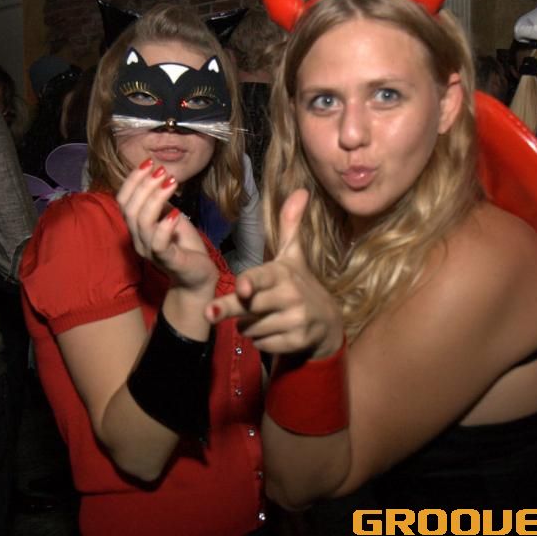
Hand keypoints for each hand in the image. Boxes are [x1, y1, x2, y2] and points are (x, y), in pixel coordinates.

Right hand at [116, 160, 217, 295]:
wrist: (198, 277)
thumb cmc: (184, 247)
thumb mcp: (171, 217)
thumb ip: (160, 202)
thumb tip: (157, 176)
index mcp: (137, 227)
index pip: (123, 200)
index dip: (133, 180)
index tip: (149, 162)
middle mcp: (138, 239)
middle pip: (130, 208)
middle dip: (144, 184)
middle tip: (163, 171)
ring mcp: (151, 251)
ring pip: (142, 221)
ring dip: (155, 197)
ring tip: (171, 183)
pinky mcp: (167, 261)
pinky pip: (158, 242)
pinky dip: (165, 225)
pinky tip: (177, 213)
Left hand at [205, 189, 342, 356]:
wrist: (328, 322)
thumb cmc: (300, 284)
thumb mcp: (294, 256)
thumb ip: (290, 225)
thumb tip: (301, 191)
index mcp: (284, 273)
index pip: (263, 277)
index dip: (252, 283)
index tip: (242, 288)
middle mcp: (292, 296)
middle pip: (250, 305)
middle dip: (228, 309)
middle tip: (209, 313)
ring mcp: (296, 321)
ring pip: (252, 327)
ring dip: (246, 326)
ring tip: (260, 317)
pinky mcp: (297, 342)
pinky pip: (261, 344)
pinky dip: (259, 341)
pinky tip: (270, 331)